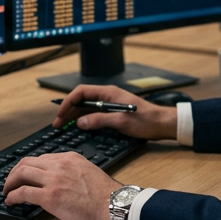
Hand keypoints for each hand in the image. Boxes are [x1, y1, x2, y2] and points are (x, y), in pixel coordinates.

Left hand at [3, 153, 120, 219]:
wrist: (114, 206)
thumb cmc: (106, 196)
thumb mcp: (88, 172)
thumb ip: (72, 172)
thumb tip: (60, 182)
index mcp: (69, 158)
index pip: (41, 158)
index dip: (29, 168)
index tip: (25, 176)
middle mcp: (60, 164)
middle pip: (27, 162)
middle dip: (14, 173)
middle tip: (11, 183)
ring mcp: (54, 179)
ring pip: (21, 173)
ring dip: (10, 183)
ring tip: (7, 192)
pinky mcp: (50, 196)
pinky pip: (23, 192)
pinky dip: (13, 196)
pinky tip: (11, 201)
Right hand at [53, 84, 177, 140]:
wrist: (162, 124)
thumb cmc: (146, 120)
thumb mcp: (121, 122)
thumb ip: (99, 120)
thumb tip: (80, 122)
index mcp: (108, 93)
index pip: (81, 92)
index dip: (68, 102)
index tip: (60, 115)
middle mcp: (108, 96)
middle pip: (82, 99)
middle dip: (68, 110)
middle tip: (58, 124)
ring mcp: (110, 104)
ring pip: (86, 107)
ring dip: (74, 115)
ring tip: (63, 126)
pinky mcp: (113, 112)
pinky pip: (94, 113)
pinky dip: (84, 119)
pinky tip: (79, 127)